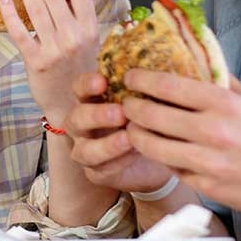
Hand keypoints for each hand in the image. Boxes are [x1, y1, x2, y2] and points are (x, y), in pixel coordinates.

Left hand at [0, 0, 97, 123]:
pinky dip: (10, 13)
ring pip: (36, 8)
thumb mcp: (89, 41)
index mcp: (90, 27)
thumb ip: (81, 14)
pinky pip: (21, 32)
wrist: (72, 108)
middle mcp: (75, 36)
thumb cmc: (79, 70)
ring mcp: (55, 49)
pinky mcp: (36, 61)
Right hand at [65, 72, 173, 192]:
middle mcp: (82, 125)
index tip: (102, 80)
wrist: (157, 153)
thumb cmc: (149, 118)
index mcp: (90, 101)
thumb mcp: (148, 100)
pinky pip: (100, 169)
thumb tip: (164, 68)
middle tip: (121, 112)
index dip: (87, 84)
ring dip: (106, 144)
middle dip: (96, 115)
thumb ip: (147, 86)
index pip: (79, 88)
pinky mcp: (95, 172)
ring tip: (129, 138)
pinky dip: (118, 162)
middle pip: (76, 118)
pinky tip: (136, 154)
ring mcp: (85, 149)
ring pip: (84, 150)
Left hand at [121, 70, 240, 214]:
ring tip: (134, 127)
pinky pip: (171, 168)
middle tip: (126, 104)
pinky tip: (160, 149)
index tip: (130, 77)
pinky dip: (162, 157)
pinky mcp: (207, 186)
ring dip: (136, 134)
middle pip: (151, 115)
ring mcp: (207, 162)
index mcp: (223, 104)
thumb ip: (221, 81)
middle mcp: (212, 131)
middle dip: (131, 107)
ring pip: (152, 146)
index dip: (141, 79)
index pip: (167, 86)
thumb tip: (194, 60)